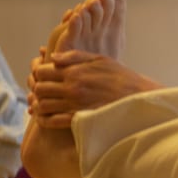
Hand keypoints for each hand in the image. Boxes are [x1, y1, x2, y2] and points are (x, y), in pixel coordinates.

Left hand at [27, 50, 162, 128]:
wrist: (139, 98)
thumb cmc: (122, 78)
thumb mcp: (100, 59)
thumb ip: (75, 56)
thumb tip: (53, 57)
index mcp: (74, 71)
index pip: (42, 71)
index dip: (39, 73)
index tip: (44, 77)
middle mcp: (71, 87)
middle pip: (39, 88)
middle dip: (38, 89)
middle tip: (42, 92)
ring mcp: (74, 104)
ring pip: (42, 105)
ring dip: (39, 105)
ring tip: (42, 106)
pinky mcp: (79, 119)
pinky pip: (52, 121)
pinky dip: (44, 120)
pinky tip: (45, 118)